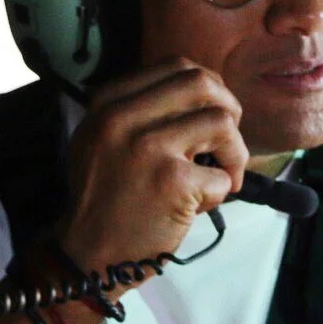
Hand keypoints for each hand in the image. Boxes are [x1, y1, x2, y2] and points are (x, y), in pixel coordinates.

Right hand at [59, 60, 247, 277]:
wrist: (87, 257)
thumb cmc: (104, 201)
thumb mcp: (100, 140)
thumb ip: (137, 111)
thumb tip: (202, 96)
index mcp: (107, 104)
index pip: (175, 66)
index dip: (207, 88)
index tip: (209, 113)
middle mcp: (123, 119)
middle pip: (202, 82)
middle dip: (229, 108)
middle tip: (228, 139)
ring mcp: (148, 148)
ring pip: (222, 122)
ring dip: (234, 152)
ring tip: (221, 176)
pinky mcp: (173, 182)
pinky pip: (222, 174)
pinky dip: (221, 191)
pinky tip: (200, 205)